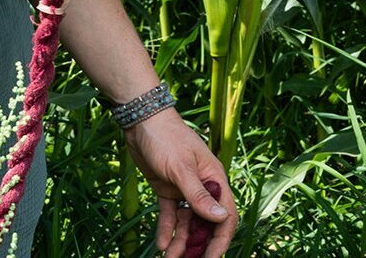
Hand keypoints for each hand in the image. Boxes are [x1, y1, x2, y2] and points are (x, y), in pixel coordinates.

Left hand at [123, 107, 235, 257]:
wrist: (140, 120)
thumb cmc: (166, 138)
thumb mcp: (181, 169)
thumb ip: (199, 196)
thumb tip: (221, 219)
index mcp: (215, 180)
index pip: (225, 216)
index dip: (220, 240)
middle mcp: (203, 187)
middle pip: (206, 223)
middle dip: (199, 245)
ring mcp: (185, 189)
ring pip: (187, 222)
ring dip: (181, 241)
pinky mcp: (167, 189)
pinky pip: (170, 215)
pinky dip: (167, 230)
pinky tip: (161, 244)